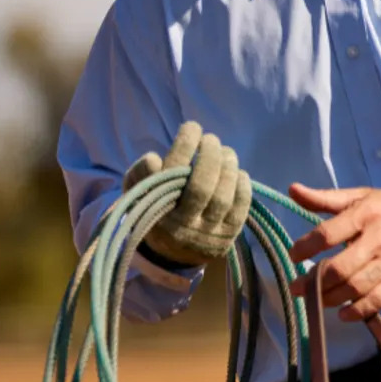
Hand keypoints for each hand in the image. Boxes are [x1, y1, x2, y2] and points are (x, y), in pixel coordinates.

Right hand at [123, 121, 251, 265]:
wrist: (172, 255)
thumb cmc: (156, 210)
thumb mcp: (138, 193)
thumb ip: (139, 174)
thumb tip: (154, 158)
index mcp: (158, 211)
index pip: (172, 172)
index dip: (185, 143)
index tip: (192, 127)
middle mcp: (184, 226)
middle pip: (202, 186)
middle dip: (210, 155)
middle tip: (211, 139)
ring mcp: (208, 233)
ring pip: (224, 196)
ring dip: (228, 166)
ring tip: (225, 152)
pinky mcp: (229, 235)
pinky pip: (242, 207)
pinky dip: (242, 184)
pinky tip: (237, 172)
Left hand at [287, 185, 380, 320]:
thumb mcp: (361, 196)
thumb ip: (325, 198)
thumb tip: (292, 190)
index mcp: (364, 213)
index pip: (328, 234)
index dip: (306, 247)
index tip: (294, 255)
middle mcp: (377, 238)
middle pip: (340, 267)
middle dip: (313, 281)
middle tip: (296, 287)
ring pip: (356, 287)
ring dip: (330, 298)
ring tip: (314, 300)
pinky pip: (378, 300)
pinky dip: (358, 311)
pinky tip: (343, 313)